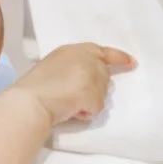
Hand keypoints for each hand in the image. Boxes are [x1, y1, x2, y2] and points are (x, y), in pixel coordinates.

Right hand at [14, 43, 135, 126]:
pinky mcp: (95, 94)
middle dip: (95, 88)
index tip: (131, 62)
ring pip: (101, 94)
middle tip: (76, 97)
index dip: (118, 57)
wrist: (31, 100)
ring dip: (87, 101)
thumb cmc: (33, 87)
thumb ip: (70, 67)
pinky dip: (85, 113)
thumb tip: (80, 80)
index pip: (101, 51)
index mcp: (72, 50)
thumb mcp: (52, 66)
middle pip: (104, 75)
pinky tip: (70, 111)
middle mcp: (86, 59)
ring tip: (66, 103)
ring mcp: (93, 76)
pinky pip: (96, 109)